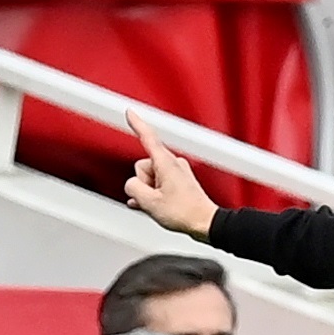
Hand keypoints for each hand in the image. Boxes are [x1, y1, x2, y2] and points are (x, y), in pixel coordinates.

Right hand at [122, 110, 218, 240]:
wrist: (204, 223)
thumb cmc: (184, 212)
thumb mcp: (149, 202)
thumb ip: (133, 188)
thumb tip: (131, 185)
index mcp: (165, 163)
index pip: (148, 137)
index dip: (137, 124)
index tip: (129, 112)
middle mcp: (172, 163)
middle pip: (143, 166)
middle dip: (143, 183)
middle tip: (155, 199)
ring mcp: (177, 171)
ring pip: (149, 176)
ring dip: (149, 191)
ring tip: (162, 204)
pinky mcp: (179, 180)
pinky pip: (158, 182)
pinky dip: (153, 193)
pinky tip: (153, 205)